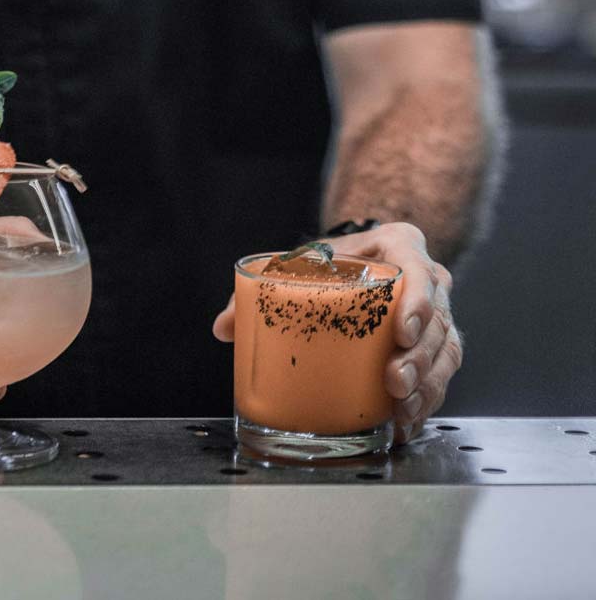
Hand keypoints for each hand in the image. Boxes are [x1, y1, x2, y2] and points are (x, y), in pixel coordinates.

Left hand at [211, 221, 461, 444]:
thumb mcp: (302, 260)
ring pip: (446, 351)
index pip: (419, 270)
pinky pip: (442, 375)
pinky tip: (406, 423)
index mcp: (401, 246)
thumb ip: (260, 288)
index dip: (418, 302)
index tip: (400, 332)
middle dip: (420, 357)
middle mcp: (429, 278)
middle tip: (394, 382)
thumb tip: (223, 327)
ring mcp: (437, 314)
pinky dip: (427, 400)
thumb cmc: (331, 260)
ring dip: (428, 384)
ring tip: (402, 410)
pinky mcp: (436, 346)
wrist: (359, 259)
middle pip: (437, 319)